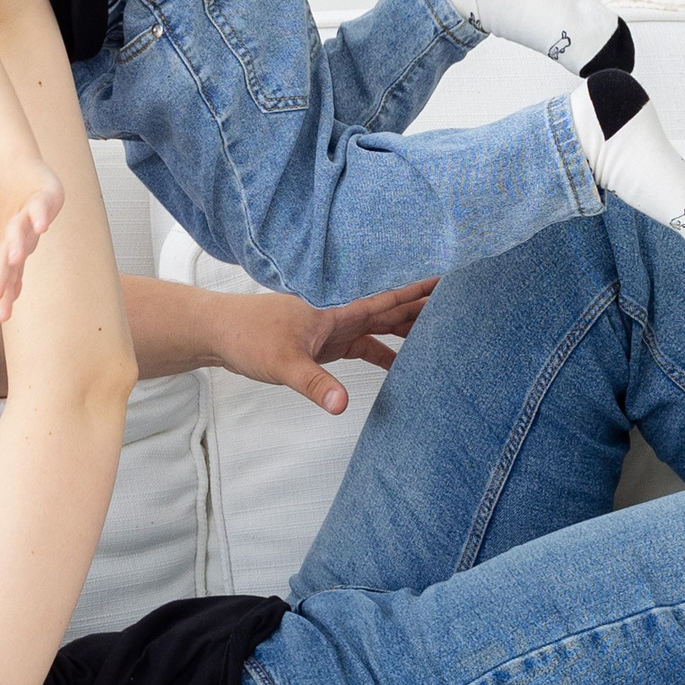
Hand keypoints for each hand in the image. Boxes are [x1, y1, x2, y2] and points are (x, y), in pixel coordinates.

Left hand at [0, 159, 66, 322]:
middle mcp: (14, 234)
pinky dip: (39, 216)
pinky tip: (42, 226)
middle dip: (1, 277)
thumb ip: (15, 269)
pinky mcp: (40, 197)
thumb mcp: (17, 243)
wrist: (16, 170)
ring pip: (18, 231)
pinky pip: (38, 207)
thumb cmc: (18, 212)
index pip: (7, 276)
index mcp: (10, 248)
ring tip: (16, 258)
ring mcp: (25, 215)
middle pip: (5, 257)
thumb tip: (11, 297)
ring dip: (16, 245)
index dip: (4, 295)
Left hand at [211, 279, 434, 413]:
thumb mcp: (282, 363)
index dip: (418, 289)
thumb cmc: (247, 337)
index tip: (449, 279)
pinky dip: (386, 353)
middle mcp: (340, 313)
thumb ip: (313, 384)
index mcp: (336, 308)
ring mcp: (335, 327)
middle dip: (425, 307)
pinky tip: (405, 367)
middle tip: (465, 305)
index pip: (387, 296)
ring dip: (410, 329)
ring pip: (382, 326)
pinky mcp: (327, 343)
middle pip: (392, 309)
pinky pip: (365, 346)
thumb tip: (341, 405)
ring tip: (446, 333)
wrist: (219, 334)